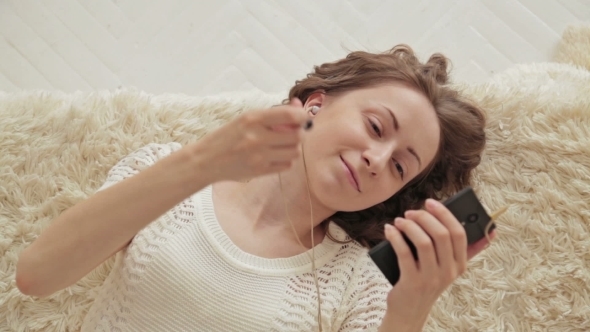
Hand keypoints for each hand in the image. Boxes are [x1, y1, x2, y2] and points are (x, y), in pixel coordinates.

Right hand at [193, 98, 308, 181]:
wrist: (206, 161)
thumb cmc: (226, 137)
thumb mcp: (245, 118)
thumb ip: (273, 113)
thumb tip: (299, 107)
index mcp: (252, 119)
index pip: (289, 115)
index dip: (303, 116)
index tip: (303, 117)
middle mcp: (256, 137)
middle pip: (296, 136)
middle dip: (298, 133)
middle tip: (291, 132)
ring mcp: (259, 156)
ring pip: (294, 152)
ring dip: (293, 147)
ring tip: (281, 145)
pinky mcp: (260, 171)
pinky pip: (286, 165)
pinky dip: (286, 160)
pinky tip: (275, 156)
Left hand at [381, 198, 495, 329]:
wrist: (409, 311)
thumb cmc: (425, 282)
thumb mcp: (445, 269)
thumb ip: (458, 250)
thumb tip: (486, 231)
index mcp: (459, 265)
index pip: (459, 234)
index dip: (445, 214)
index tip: (430, 202)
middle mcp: (448, 272)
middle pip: (442, 235)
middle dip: (424, 217)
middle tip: (410, 212)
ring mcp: (431, 278)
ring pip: (424, 242)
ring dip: (409, 226)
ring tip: (399, 220)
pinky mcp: (412, 282)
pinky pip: (404, 252)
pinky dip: (395, 237)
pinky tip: (389, 230)